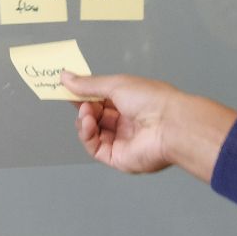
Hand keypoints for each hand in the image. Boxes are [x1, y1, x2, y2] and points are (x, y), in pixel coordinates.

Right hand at [60, 72, 236, 180]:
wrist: (170, 125)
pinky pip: (94, 147)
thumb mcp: (115, 84)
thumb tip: (65, 78)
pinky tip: (87, 123)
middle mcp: (126, 122)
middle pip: (95, 116)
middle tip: (75, 100)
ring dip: (83, 120)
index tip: (67, 87)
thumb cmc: (152, 100)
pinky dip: (86, 135)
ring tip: (86, 111)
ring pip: (92, 132)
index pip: (101, 98)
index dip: (84, 94)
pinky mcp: (117, 157)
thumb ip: (88, 84)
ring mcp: (122, 140)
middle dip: (83, 107)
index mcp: (130, 102)